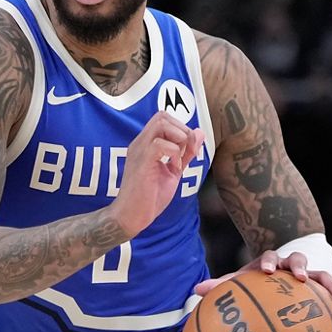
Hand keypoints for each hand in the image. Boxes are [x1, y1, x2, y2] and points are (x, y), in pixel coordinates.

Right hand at [110, 111, 204, 236]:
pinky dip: (174, 153)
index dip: (181, 127)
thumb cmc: (149, 197)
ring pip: (161, 124)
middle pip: (162, 116)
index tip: (188, 149)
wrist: (132, 216)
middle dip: (182, 131)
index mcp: (145, 144)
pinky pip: (160, 144)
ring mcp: (139, 151)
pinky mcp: (141, 162)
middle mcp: (140, 143)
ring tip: (178, 159)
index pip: (163, 117)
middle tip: (185, 153)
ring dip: (179, 139)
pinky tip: (173, 167)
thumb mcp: (173, 172)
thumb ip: (186, 153)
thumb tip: (199, 132)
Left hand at [193, 249, 331, 322]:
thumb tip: (196, 290)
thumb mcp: (241, 281)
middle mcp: (291, 266)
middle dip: (298, 267)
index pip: (268, 257)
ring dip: (330, 286)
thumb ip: (222, 286)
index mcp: (271, 262)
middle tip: (299, 277)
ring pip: (323, 276)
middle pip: (297, 261)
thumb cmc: (257, 281)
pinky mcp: (323, 291)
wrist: (281, 270)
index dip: (267, 262)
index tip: (265, 271)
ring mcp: (310, 277)